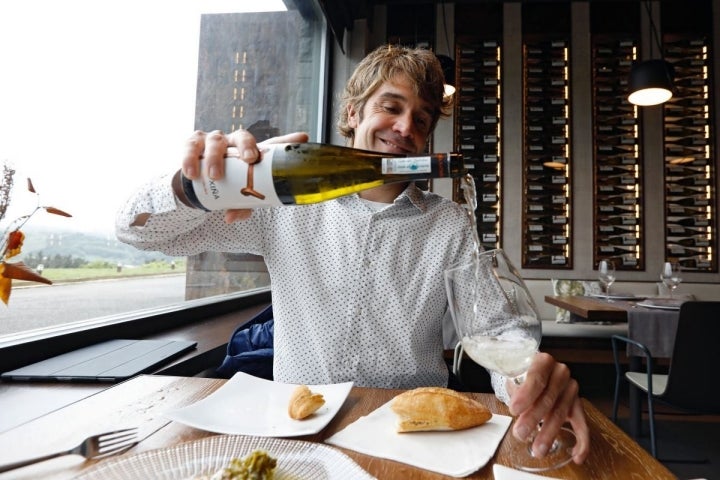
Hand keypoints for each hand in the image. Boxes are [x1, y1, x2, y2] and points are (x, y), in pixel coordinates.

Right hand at [181, 129, 308, 221]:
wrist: (196, 182)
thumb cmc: (226, 186)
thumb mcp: (237, 198)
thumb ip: (238, 207)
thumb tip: (230, 218)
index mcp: (250, 152)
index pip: (271, 144)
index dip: (287, 141)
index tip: (302, 139)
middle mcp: (233, 142)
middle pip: (242, 136)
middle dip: (246, 146)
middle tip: (249, 159)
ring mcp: (212, 141)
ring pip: (215, 141)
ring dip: (215, 157)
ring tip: (215, 175)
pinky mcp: (192, 144)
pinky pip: (190, 147)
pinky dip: (190, 159)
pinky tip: (191, 173)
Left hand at [507, 352, 589, 464]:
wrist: (531, 371)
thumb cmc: (522, 375)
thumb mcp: (514, 377)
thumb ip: (516, 390)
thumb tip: (517, 409)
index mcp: (544, 361)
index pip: (537, 378)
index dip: (526, 394)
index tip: (514, 409)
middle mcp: (561, 373)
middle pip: (548, 398)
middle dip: (533, 418)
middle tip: (520, 433)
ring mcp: (571, 389)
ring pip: (561, 413)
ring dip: (549, 433)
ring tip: (538, 449)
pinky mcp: (576, 405)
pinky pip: (582, 424)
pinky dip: (582, 442)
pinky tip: (576, 455)